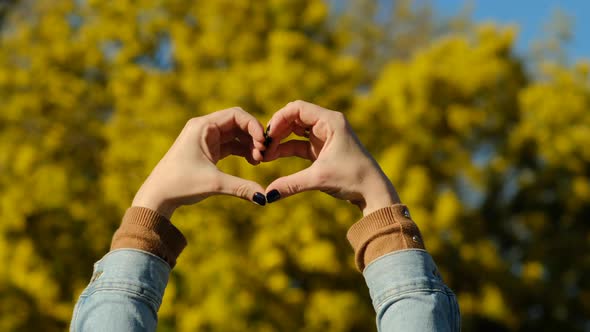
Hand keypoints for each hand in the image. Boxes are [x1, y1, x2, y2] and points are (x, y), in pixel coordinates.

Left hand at [132, 107, 266, 218]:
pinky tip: (253, 162)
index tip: (263, 142)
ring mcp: (206, 139)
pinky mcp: (208, 150)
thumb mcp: (213, 184)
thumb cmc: (180, 184)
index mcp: (202, 126)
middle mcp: (204, 128)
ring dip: (250, 145)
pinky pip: (231, 145)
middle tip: (264, 154)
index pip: (235, 114)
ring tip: (259, 161)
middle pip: (238, 123)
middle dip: (254, 136)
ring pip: (236, 134)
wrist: (158, 196)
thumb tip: (265, 197)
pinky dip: (243, 151)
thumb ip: (241, 187)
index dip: (253, 125)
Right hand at [263, 100, 400, 215]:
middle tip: (263, 147)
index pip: (297, 108)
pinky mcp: (322, 148)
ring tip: (265, 154)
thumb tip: (267, 195)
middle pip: (294, 117)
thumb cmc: (352, 178)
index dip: (279, 119)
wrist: (372, 191)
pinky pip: (299, 143)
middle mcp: (328, 124)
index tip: (267, 135)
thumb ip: (291, 184)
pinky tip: (272, 157)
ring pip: (295, 130)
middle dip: (277, 130)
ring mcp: (324, 136)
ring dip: (280, 140)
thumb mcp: (319, 179)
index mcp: (331, 121)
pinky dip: (286, 149)